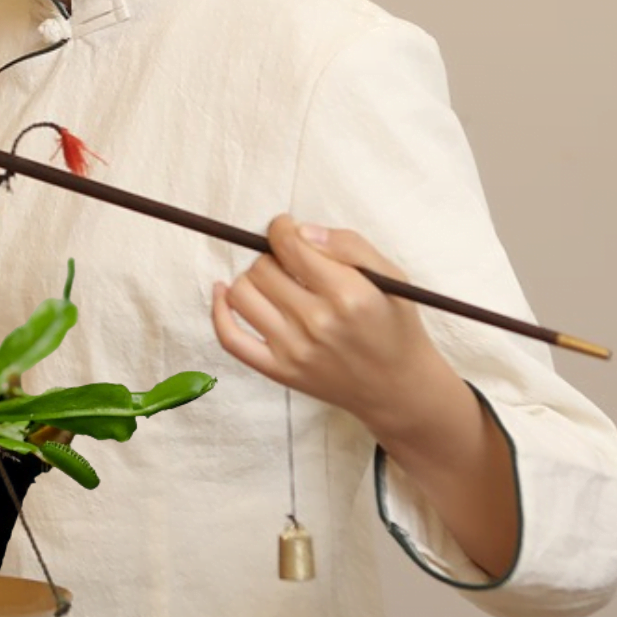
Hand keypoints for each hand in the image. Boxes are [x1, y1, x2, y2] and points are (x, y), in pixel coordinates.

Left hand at [210, 215, 465, 443]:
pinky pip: (230, 337)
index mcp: (350, 295)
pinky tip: (223, 291)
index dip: (282, 228)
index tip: (287, 228)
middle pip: (263, 268)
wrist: (397, 388)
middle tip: (293, 264)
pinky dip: (218, 310)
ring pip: (241, 293)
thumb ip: (348, 245)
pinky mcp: (278, 371)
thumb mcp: (390, 276)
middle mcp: (318, 323)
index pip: (291, 246)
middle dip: (274, 256)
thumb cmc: (394, 326)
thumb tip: (300, 231)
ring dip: (253, 279)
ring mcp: (294, 350)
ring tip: (275, 282)